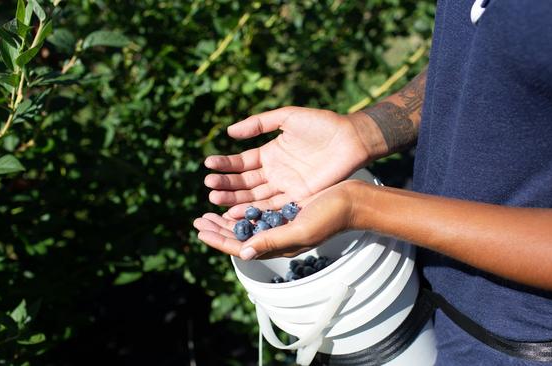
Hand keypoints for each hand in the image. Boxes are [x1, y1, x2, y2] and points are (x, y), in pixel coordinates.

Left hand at [193, 181, 358, 259]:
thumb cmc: (331, 216)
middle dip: (218, 230)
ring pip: (247, 225)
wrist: (352, 201)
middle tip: (198, 220)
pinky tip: (235, 203)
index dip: (219, 240)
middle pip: (240, 237)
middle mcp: (277, 237)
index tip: (200, 229)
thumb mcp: (300, 230)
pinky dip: (244, 208)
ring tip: (210, 212)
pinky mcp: (287, 211)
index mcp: (278, 245)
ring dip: (227, 219)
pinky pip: (259, 213)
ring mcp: (282, 224)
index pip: (241, 247)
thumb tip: (243, 252)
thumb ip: (272, 241)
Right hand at [204, 107, 372, 218]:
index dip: (225, 165)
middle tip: (208, 186)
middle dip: (226, 185)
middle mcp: (275, 173)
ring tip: (215, 199)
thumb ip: (259, 124)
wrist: (351, 138)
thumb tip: (229, 132)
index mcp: (270, 154)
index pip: (242, 163)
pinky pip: (273, 206)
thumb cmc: (321, 124)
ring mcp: (285, 187)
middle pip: (244, 183)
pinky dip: (255, 210)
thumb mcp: (287, 117)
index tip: (207, 165)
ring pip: (255, 197)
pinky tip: (238, 212)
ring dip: (235, 199)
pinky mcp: (298, 198)